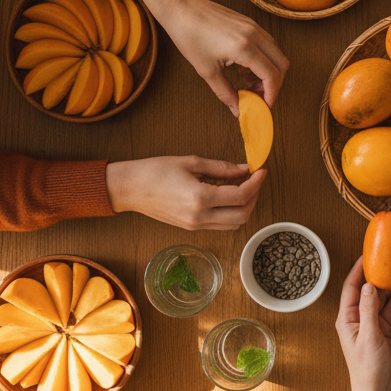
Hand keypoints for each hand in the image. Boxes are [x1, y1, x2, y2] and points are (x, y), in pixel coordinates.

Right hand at [105, 156, 264, 229]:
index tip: (261, 171)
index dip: (256, 183)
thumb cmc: (155, 171)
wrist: (129, 189)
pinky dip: (231, 213)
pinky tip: (227, 197)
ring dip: (244, 207)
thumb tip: (244, 169)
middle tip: (255, 179)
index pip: (241, 196)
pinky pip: (220, 225)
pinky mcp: (191, 228)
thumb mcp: (191, 162)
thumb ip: (221, 168)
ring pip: (234, 224)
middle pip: (243, 215)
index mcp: (200, 198)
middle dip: (254, 197)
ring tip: (243, 187)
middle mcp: (200, 217)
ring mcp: (195, 225)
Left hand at [139, 0, 288, 112]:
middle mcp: (254, 35)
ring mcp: (254, 27)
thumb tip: (238, 110)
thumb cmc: (190, 37)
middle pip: (281, 64)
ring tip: (248, 83)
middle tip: (258, 96)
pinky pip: (267, 44)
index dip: (271, 94)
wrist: (182, 9)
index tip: (263, 106)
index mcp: (244, 47)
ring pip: (276, 54)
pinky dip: (263, 60)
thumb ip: (226, 93)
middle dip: (274, 84)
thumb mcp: (207, 71)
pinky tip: (244, 68)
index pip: (272, 75)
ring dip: (269, 72)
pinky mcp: (250, 23)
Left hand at [334, 256, 390, 390]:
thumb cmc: (368, 368)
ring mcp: (368, 323)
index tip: (367, 254)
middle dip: (375, 274)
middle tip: (387, 258)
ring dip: (388, 286)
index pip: (351, 287)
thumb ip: (369, 309)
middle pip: (365, 289)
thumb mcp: (370, 335)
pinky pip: (388, 309)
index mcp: (347, 318)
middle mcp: (356, 318)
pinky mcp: (380, 330)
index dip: (358, 270)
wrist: (376, 390)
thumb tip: (370, 285)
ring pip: (378, 298)